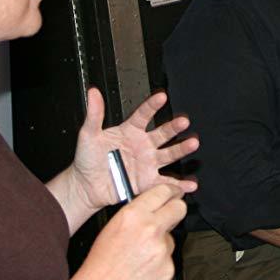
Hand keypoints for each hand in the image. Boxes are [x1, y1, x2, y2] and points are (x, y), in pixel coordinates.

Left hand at [69, 88, 197, 212]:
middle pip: (162, 133)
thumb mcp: (88, 134)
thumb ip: (94, 114)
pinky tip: (190, 183)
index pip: (144, 115)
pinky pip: (166, 182)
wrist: (86, 186)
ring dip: (182, 149)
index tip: (161, 96)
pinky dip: (179, 184)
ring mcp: (147, 162)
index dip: (152, 106)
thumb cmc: (87, 159)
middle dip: (174, 127)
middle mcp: (142, 145)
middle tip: (183, 121)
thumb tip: (93, 93)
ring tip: (192, 143)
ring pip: (169, 153)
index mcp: (130, 131)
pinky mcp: (148, 181)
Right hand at [75, 185, 185, 279]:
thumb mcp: (112, 229)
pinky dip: (159, 267)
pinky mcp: (168, 271)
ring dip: (161, 246)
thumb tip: (152, 210)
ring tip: (140, 260)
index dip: (170, 192)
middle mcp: (150, 230)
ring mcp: (162, 252)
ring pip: (171, 240)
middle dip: (176, 211)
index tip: (174, 194)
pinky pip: (168, 262)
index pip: (162, 192)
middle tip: (170, 216)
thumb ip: (136, 216)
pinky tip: (143, 273)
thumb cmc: (99, 267)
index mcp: (133, 216)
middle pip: (178, 209)